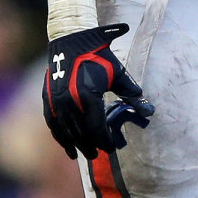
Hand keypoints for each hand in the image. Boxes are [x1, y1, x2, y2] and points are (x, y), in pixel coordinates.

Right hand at [42, 23, 152, 159]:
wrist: (71, 43)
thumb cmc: (99, 56)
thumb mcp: (118, 73)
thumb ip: (131, 93)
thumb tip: (149, 110)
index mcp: (88, 97)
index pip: (96, 127)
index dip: (104, 140)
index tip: (111, 147)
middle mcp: (70, 103)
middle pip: (80, 133)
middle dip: (90, 145)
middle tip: (98, 154)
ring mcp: (56, 103)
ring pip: (66, 132)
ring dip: (75, 144)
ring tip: (83, 153)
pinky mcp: (48, 101)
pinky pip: (53, 125)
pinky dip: (60, 136)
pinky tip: (66, 144)